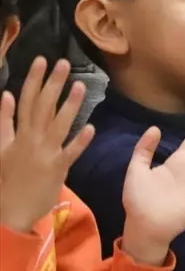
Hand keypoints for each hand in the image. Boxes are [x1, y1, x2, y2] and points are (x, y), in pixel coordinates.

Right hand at [0, 58, 95, 232]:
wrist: (10, 209)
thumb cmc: (7, 178)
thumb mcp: (1, 146)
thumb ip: (4, 121)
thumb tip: (6, 94)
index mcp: (18, 133)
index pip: (26, 100)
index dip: (34, 80)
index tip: (42, 60)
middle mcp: (31, 139)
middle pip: (43, 107)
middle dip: (53, 84)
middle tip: (65, 63)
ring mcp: (45, 153)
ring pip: (58, 125)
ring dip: (69, 105)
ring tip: (80, 86)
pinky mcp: (58, 169)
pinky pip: (70, 153)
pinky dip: (79, 141)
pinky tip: (91, 128)